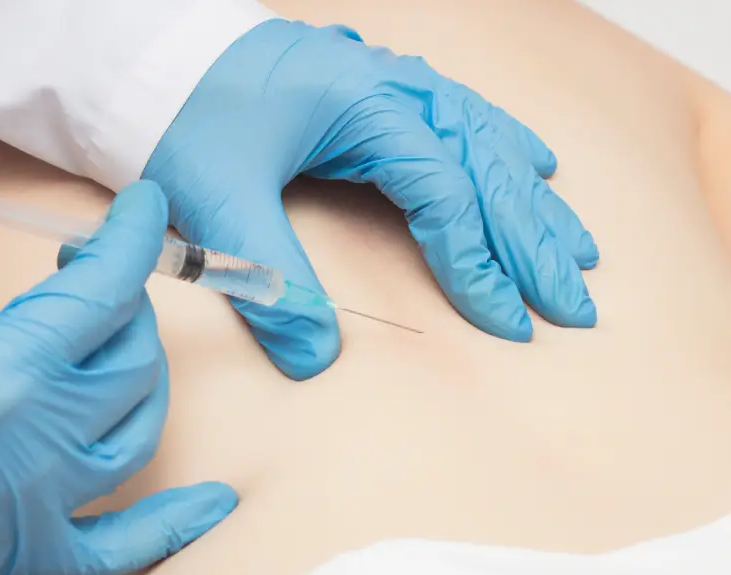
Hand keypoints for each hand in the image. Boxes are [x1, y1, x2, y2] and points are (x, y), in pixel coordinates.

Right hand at [0, 116, 236, 574]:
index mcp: (13, 369)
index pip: (108, 288)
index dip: (133, 236)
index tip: (143, 205)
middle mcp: (46, 439)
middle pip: (130, 356)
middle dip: (123, 301)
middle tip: (82, 272)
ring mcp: (43, 501)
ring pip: (137, 431)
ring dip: (143, 378)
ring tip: (118, 345)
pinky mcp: (27, 550)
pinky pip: (119, 547)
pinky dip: (171, 525)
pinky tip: (214, 504)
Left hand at [144, 19, 598, 379]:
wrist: (152, 61)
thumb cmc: (182, 117)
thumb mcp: (218, 201)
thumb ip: (268, 278)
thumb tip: (315, 357)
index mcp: (361, 105)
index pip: (442, 191)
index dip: (478, 261)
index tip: (506, 319)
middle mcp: (391, 86)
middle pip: (485, 164)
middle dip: (533, 237)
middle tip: (575, 301)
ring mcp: (389, 82)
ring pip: (485, 138)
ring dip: (532, 197)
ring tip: (577, 248)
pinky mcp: (377, 90)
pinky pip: (463, 115)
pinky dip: (505, 145)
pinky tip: (536, 165)